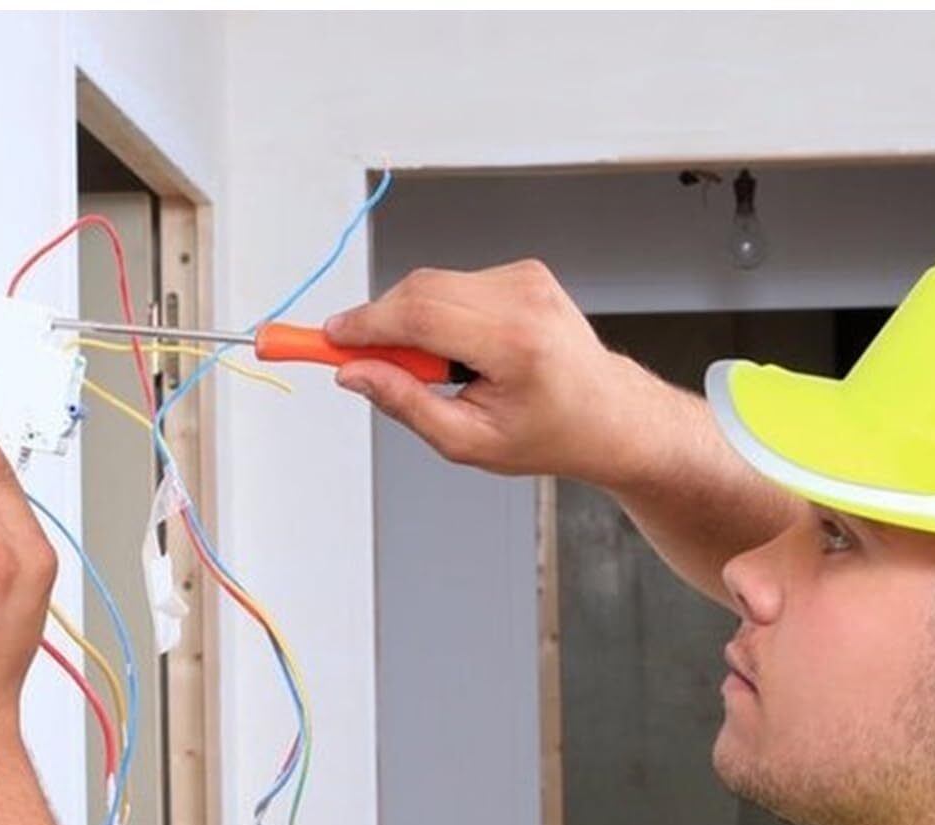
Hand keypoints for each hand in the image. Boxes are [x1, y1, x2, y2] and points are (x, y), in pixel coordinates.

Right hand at [325, 259, 656, 486]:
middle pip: (418, 291)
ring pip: (432, 285)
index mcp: (515, 343)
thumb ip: (404, 404)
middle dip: (378, 324)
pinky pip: (454, 284)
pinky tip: (460, 352)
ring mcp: (525, 278)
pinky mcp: (522, 271)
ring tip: (437, 372)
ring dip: (412, 324)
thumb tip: (354, 374)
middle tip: (360, 362)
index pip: (419, 315)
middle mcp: (523, 299)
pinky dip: (438, 315)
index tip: (327, 337)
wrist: (607, 415)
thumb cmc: (549, 434)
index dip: (363, 324)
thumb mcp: (468, 442)